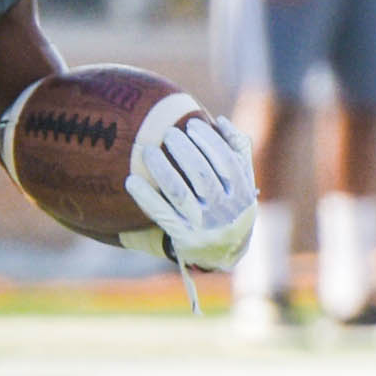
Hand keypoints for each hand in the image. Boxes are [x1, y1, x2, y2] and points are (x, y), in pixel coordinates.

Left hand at [124, 113, 257, 271]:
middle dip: (184, 150)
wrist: (224, 254)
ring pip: (179, 193)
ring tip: (148, 151)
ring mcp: (203, 226)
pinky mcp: (183, 237)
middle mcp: (225, 211)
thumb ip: (239, 154)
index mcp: (243, 195)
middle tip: (168, 133)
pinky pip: (160, 213)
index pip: (226, 162)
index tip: (191, 124)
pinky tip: (131, 180)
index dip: (209, 141)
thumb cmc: (231, 208)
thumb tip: (222, 121)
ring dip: (161, 169)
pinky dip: (145, 196)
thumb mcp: (244, 185)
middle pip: (202, 175)